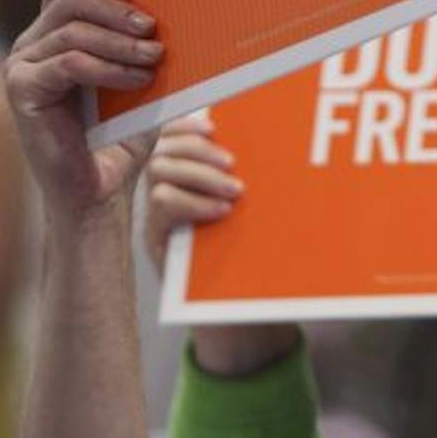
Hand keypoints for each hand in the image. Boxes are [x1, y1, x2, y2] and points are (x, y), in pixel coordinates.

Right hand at [6, 0, 161, 226]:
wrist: (99, 190)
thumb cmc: (121, 131)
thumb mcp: (137, 73)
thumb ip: (140, 37)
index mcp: (56, 27)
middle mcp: (33, 40)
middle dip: (117, 7)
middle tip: (152, 28)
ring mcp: (22, 64)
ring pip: (73, 30)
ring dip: (120, 42)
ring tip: (153, 59)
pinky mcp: (22, 90)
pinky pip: (70, 63)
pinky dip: (109, 68)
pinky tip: (138, 80)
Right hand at [139, 117, 296, 377]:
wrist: (235, 313)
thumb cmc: (246, 256)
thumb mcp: (245, 214)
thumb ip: (244, 182)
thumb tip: (279, 140)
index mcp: (182, 177)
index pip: (168, 135)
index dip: (186, 125)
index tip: (215, 125)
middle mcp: (161, 194)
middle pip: (162, 150)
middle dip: (197, 150)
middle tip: (232, 165)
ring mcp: (157, 219)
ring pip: (159, 175)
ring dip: (198, 174)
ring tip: (233, 190)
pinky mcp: (158, 244)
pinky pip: (162, 207)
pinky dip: (193, 203)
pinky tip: (222, 211)